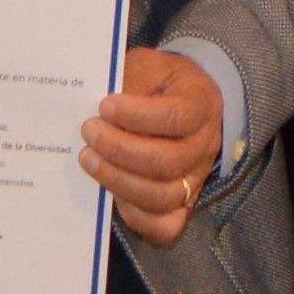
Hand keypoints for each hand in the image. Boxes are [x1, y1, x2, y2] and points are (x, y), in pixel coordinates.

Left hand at [81, 47, 227, 245]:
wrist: (185, 101)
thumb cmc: (161, 83)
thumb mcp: (149, 67)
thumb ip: (131, 81)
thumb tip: (102, 111)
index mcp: (202, 105)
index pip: (176, 117)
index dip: (137, 115)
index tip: (104, 106)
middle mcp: (204, 147)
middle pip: (167, 161)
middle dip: (120, 149)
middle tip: (89, 132)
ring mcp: (195, 180)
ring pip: (162, 196)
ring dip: (119, 181)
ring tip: (89, 159)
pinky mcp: (182, 205)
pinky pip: (165, 226)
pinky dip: (136, 216)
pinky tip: (110, 194)